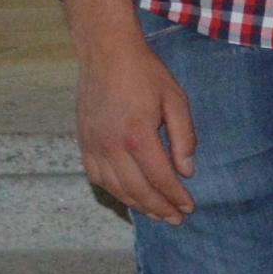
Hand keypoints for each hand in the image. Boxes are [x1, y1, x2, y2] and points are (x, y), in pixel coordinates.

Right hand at [76, 31, 197, 223]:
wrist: (106, 54)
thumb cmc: (145, 73)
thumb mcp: (176, 100)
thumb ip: (184, 137)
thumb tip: (187, 171)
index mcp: (137, 136)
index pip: (160, 178)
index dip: (175, 196)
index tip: (189, 207)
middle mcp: (111, 146)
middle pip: (137, 190)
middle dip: (159, 208)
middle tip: (176, 219)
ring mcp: (94, 146)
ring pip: (115, 188)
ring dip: (137, 205)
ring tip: (156, 214)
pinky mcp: (83, 142)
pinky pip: (97, 176)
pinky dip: (114, 191)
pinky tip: (128, 196)